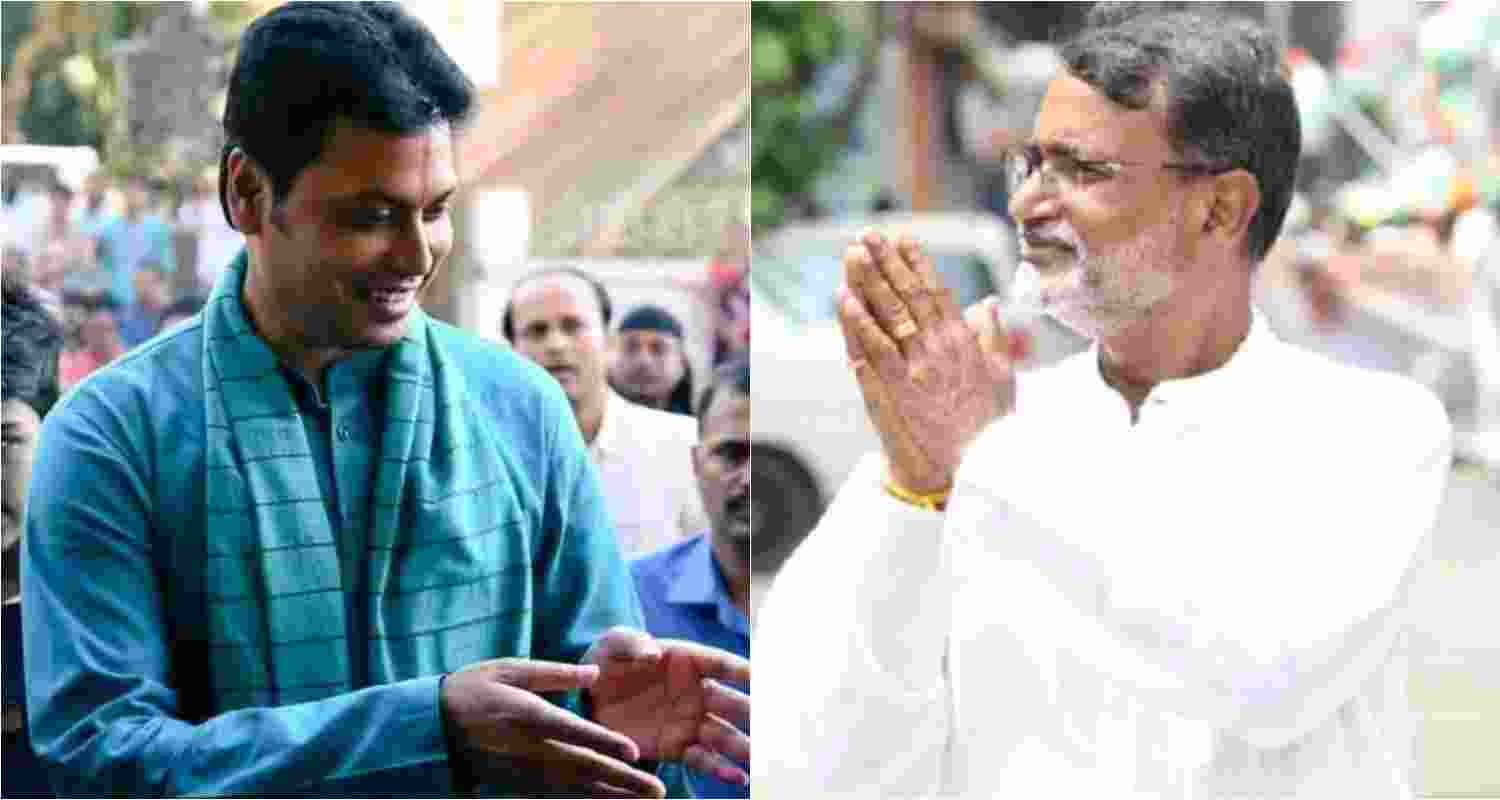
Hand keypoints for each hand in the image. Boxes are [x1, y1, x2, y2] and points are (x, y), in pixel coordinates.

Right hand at [442, 658, 666, 797]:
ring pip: (576, 788)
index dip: (605, 743)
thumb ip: (552, 673)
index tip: (634, 752)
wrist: (431, 729)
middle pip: (583, 767)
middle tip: (657, 789)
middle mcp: (530, 749)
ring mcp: (524, 772)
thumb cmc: (473, 690)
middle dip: (622, 780)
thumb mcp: (508, 669)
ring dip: (612, 796)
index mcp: (528, 716)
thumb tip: (594, 673)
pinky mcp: (519, 786)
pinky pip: (559, 798)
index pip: (573, 731)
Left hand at [586, 627, 750, 787]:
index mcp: (687, 660)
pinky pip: (704, 759)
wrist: (586, 698)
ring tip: (763, 757)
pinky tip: (739, 777)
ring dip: (745, 745)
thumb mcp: (613, 642)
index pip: (721, 664)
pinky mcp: (677, 746)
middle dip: (755, 712)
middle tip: (778, 721)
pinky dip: (722, 769)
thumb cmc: (606, 661)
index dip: (742, 669)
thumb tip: (654, 654)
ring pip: (724, 735)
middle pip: (732, 702)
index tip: (761, 677)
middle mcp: (696, 692)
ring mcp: (689, 721)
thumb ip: (632, 642)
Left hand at [839, 231, 1018, 493]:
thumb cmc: (990, 425)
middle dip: (888, 263)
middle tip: (868, 235)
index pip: (937, 292)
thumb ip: (994, 336)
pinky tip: (846, 303)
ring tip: (852, 258)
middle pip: (908, 297)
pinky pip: (874, 351)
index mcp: (963, 342)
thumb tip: (989, 303)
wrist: (980, 466)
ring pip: (889, 317)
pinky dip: (859, 326)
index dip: (918, 263)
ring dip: (869, 285)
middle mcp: (939, 349)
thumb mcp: (1003, 375)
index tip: (903, 238)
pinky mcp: (898, 391)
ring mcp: (916, 369)